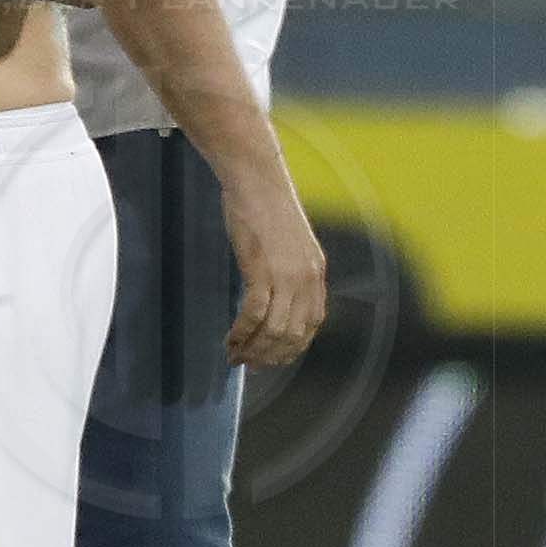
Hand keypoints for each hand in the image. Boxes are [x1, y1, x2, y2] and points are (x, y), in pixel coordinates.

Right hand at [222, 163, 326, 370]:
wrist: (257, 181)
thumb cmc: (265, 206)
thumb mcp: (287, 242)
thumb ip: (288, 268)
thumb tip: (275, 292)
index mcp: (315, 273)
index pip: (311, 324)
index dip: (292, 348)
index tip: (272, 358)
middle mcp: (306, 279)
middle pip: (293, 333)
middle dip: (270, 355)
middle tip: (249, 365)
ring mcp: (286, 275)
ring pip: (274, 329)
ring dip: (254, 349)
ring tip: (235, 357)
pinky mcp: (262, 269)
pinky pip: (254, 313)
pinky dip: (242, 332)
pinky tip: (230, 340)